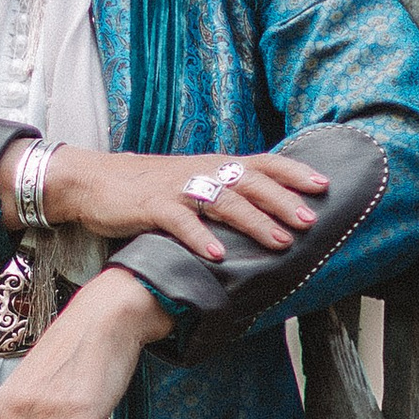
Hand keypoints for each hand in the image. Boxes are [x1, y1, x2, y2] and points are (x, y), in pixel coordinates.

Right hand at [8, 139, 328, 264]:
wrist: (95, 180)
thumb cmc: (147, 186)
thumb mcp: (191, 182)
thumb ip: (223, 192)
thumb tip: (262, 212)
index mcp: (215, 165)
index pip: (263, 163)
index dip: (293, 173)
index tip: (324, 185)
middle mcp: (201, 171)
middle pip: (251, 182)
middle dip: (284, 202)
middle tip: (311, 221)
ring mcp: (177, 188)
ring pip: (224, 201)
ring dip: (255, 222)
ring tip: (280, 242)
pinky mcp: (152, 206)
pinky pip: (181, 222)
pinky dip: (201, 238)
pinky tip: (219, 256)